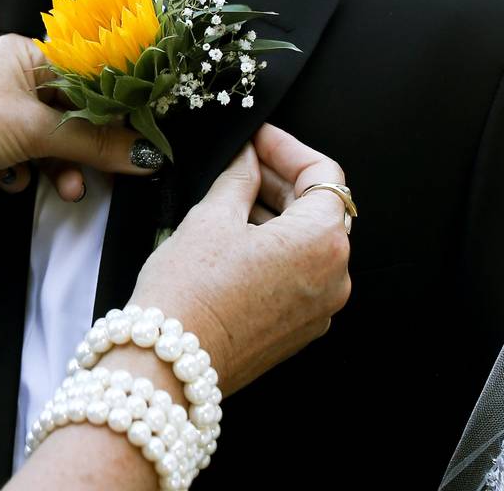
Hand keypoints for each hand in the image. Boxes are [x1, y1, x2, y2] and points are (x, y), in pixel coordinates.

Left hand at [0, 35, 160, 215]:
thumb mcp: (34, 130)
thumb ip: (94, 142)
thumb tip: (147, 154)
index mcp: (28, 55)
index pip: (91, 76)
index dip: (119, 107)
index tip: (144, 134)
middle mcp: (14, 78)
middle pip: (74, 113)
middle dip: (88, 147)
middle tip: (112, 171)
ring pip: (51, 141)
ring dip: (59, 167)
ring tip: (66, 190)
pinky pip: (25, 158)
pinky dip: (24, 173)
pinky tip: (9, 180)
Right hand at [128, 124, 351, 394]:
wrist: (168, 365)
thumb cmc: (188, 293)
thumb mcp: (211, 218)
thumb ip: (239, 178)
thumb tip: (248, 157)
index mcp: (322, 241)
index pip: (322, 173)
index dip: (287, 147)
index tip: (258, 138)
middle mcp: (334, 277)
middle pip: (321, 209)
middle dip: (282, 180)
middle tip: (243, 162)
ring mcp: (320, 308)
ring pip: (310, 243)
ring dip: (278, 215)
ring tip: (233, 200)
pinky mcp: (299, 329)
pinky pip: (300, 275)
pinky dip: (278, 250)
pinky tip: (239, 239)